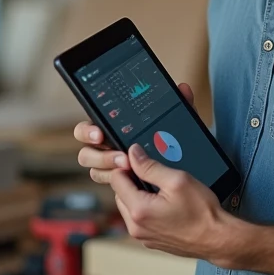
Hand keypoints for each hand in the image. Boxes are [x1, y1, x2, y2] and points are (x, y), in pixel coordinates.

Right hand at [74, 82, 195, 184]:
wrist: (187, 170)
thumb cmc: (176, 140)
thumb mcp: (178, 121)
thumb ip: (179, 104)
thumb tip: (183, 88)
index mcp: (113, 128)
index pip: (88, 127)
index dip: (88, 131)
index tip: (100, 134)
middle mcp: (107, 148)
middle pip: (86, 153)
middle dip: (100, 156)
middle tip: (121, 158)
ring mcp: (113, 168)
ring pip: (95, 171)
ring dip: (110, 170)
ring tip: (129, 168)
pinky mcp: (121, 184)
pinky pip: (111, 186)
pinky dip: (120, 184)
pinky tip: (135, 180)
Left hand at [109, 141, 236, 262]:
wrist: (217, 238)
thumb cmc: (202, 212)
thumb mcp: (177, 180)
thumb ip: (150, 166)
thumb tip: (133, 154)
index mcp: (138, 210)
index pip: (116, 180)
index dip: (127, 166)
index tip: (141, 162)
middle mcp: (136, 227)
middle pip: (120, 194)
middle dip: (132, 182)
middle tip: (155, 175)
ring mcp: (143, 237)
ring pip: (128, 207)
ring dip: (138, 196)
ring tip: (162, 191)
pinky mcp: (150, 241)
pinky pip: (139, 220)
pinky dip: (146, 209)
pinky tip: (165, 205)